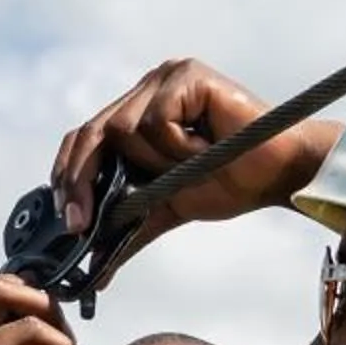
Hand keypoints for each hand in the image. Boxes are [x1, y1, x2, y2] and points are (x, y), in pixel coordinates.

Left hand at [47, 58, 339, 261]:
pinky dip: (176, 148)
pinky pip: (157, 121)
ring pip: (123, 130)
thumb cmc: (226, 183)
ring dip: (156, 164)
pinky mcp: (187, 75)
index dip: (69, 177)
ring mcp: (166, 78)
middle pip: (91, 133)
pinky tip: (205, 148)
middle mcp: (147, 89)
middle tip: (81, 222)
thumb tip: (92, 269)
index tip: (69, 221)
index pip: (84, 140)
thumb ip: (126, 230)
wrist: (276, 175)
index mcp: (136, 113)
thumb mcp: (163, 209)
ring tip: (192, 165)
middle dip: (81, 181)